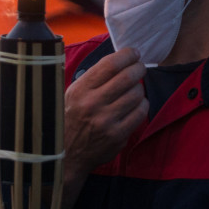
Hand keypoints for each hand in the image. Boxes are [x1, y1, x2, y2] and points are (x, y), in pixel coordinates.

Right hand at [63, 47, 147, 180]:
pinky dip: (142, 104)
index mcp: (80, 89)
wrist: (66, 154)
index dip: (127, 55)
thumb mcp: (73, 94)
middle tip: (140, 67)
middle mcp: (93, 103)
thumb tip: (120, 59)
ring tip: (135, 88)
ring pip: (136, 93)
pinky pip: (140, 113)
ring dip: (140, 87)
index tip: (133, 53)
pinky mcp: (117, 135)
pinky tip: (136, 104)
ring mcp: (106, 121)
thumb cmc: (71, 118)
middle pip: (127, 77)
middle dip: (138, 68)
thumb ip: (93, 77)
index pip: (110, 64)